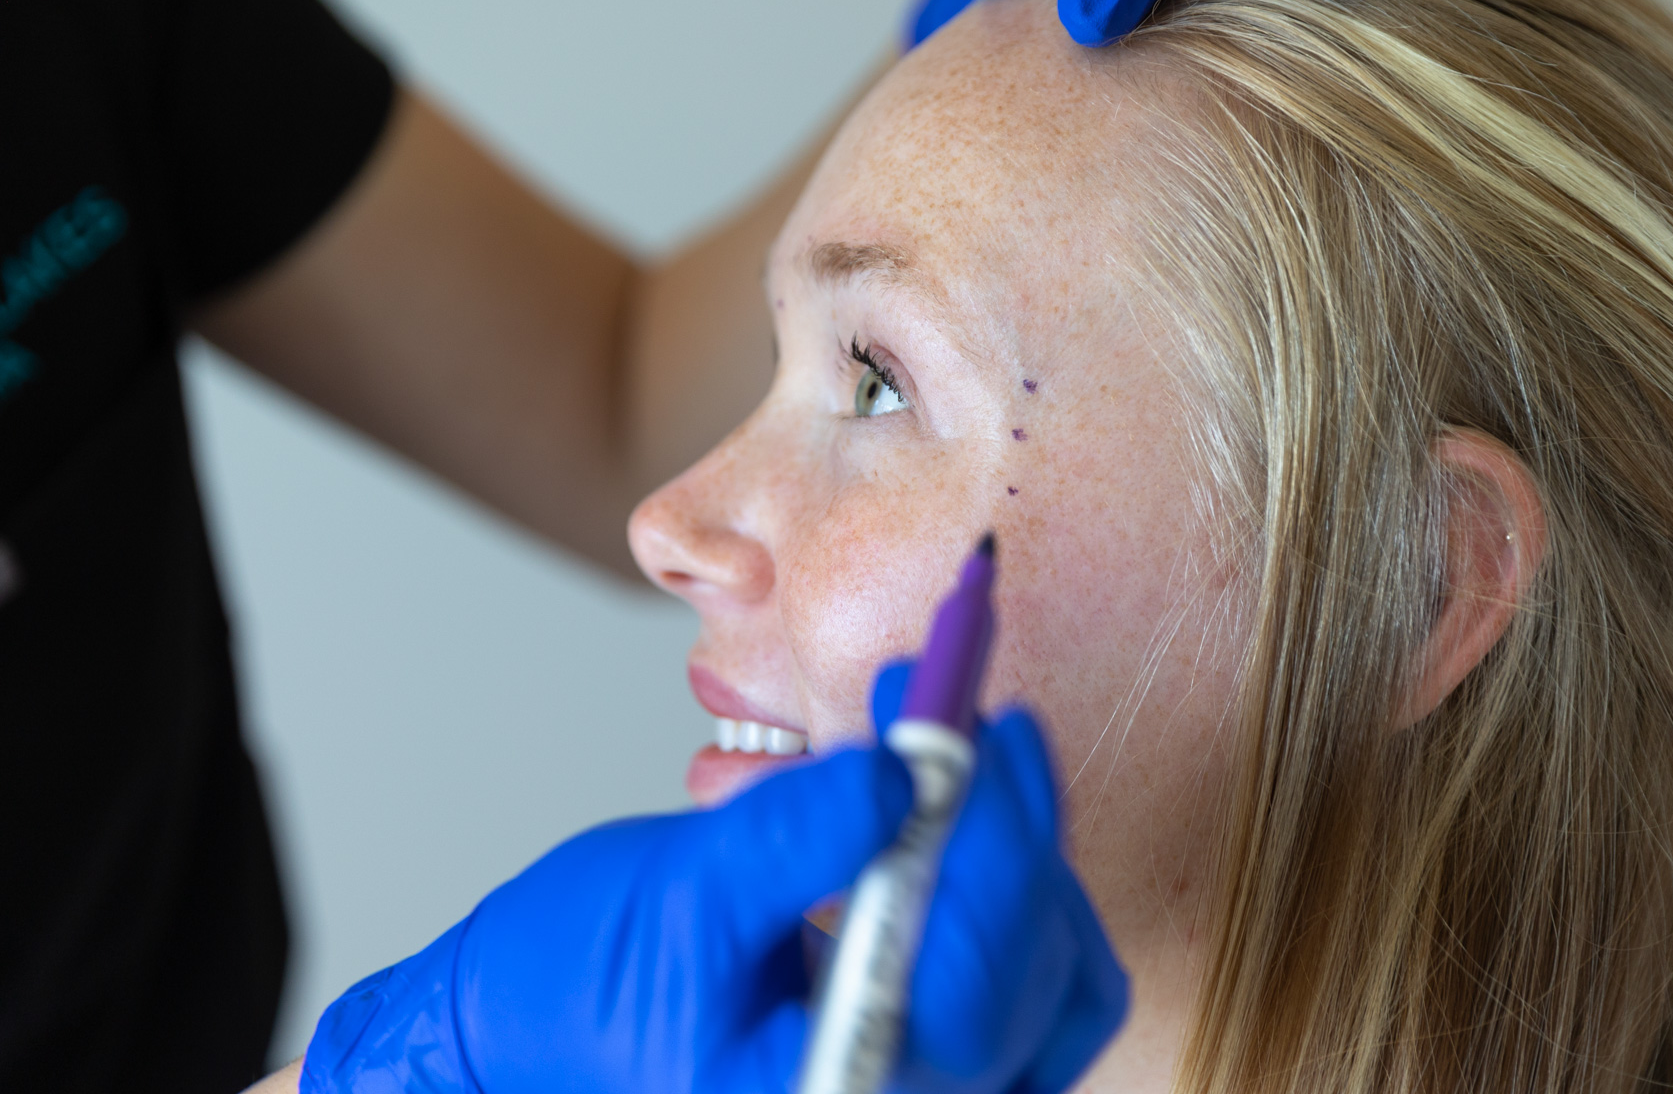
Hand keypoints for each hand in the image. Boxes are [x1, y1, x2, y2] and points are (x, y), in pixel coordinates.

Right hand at [298, 666, 1126, 1093]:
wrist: (521, 1038)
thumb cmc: (573, 993)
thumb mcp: (678, 898)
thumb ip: (799, 836)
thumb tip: (906, 768)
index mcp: (839, 1088)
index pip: (971, 973)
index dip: (981, 831)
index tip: (949, 719)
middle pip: (1034, 974)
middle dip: (1010, 826)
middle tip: (969, 714)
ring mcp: (925, 1091)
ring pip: (1055, 986)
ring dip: (1028, 862)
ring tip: (981, 760)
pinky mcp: (925, 1059)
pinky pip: (1028, 995)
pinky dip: (1020, 905)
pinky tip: (979, 830)